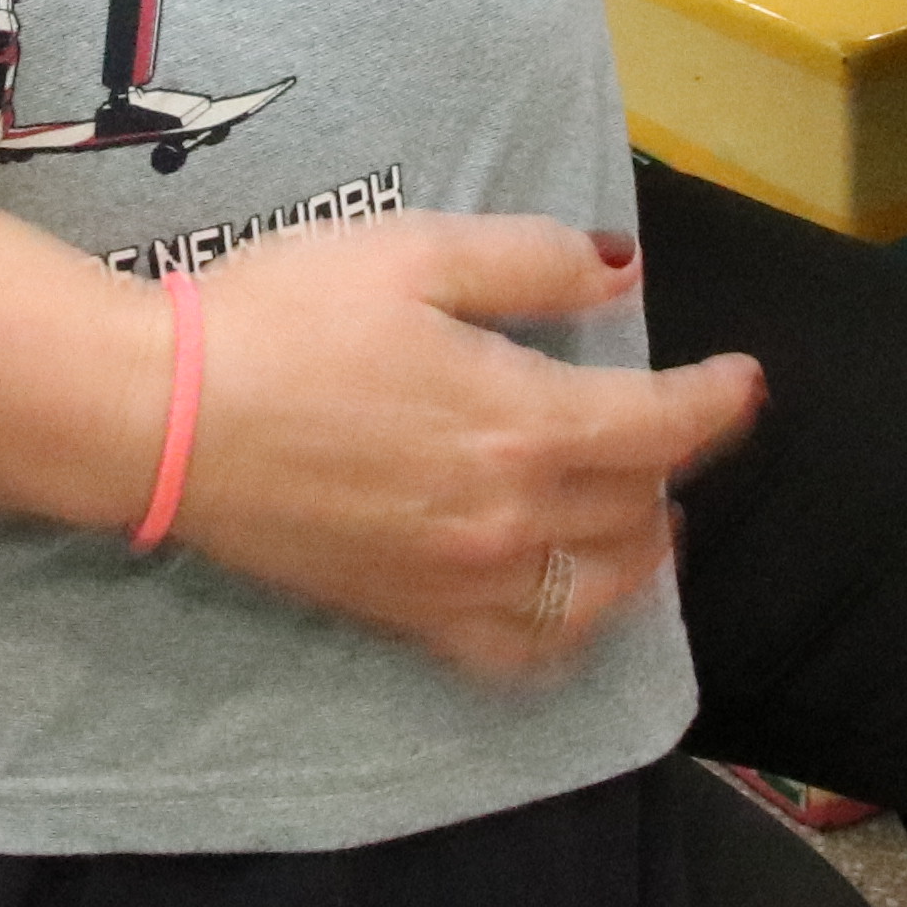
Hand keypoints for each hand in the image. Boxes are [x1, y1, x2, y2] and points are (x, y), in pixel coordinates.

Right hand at [163, 214, 763, 683]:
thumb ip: (532, 263)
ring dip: (640, 552)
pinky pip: (519, 652)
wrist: (164, 419)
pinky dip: (566, 632)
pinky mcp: (406, 615)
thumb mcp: (413, 254)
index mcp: (522, 423)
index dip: (719, 401)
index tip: (743, 380)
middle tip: (671, 427)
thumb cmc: (281, 317)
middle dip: (672, 464)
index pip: (664, 427)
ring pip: (597, 593)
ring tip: (645, 517)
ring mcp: (458, 582)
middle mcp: (509, 520)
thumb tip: (622, 273)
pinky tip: (566, 599)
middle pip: (639, 509)